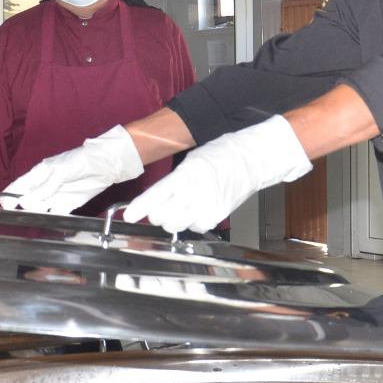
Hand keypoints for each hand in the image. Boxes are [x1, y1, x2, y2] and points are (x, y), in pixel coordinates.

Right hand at [3, 126, 143, 213]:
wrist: (104, 166)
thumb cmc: (80, 160)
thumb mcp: (61, 170)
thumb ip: (46, 185)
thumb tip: (28, 199)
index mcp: (39, 174)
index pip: (20, 185)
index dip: (10, 194)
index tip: (3, 205)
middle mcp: (44, 187)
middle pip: (28, 200)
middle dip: (25, 206)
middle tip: (27, 209)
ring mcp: (55, 196)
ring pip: (40, 209)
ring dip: (37, 214)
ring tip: (39, 215)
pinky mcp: (67, 205)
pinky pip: (56, 215)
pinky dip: (53, 220)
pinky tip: (51, 224)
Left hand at [124, 115, 311, 233]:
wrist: (253, 158)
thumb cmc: (222, 155)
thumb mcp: (192, 161)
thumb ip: (175, 180)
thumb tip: (158, 197)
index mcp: (186, 174)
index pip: (156, 195)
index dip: (140, 208)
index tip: (129, 215)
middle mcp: (195, 192)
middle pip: (162, 216)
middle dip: (156, 214)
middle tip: (160, 208)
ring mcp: (208, 205)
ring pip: (177, 225)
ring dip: (173, 220)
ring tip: (180, 208)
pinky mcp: (219, 215)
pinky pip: (196, 227)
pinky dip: (193, 222)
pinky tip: (197, 210)